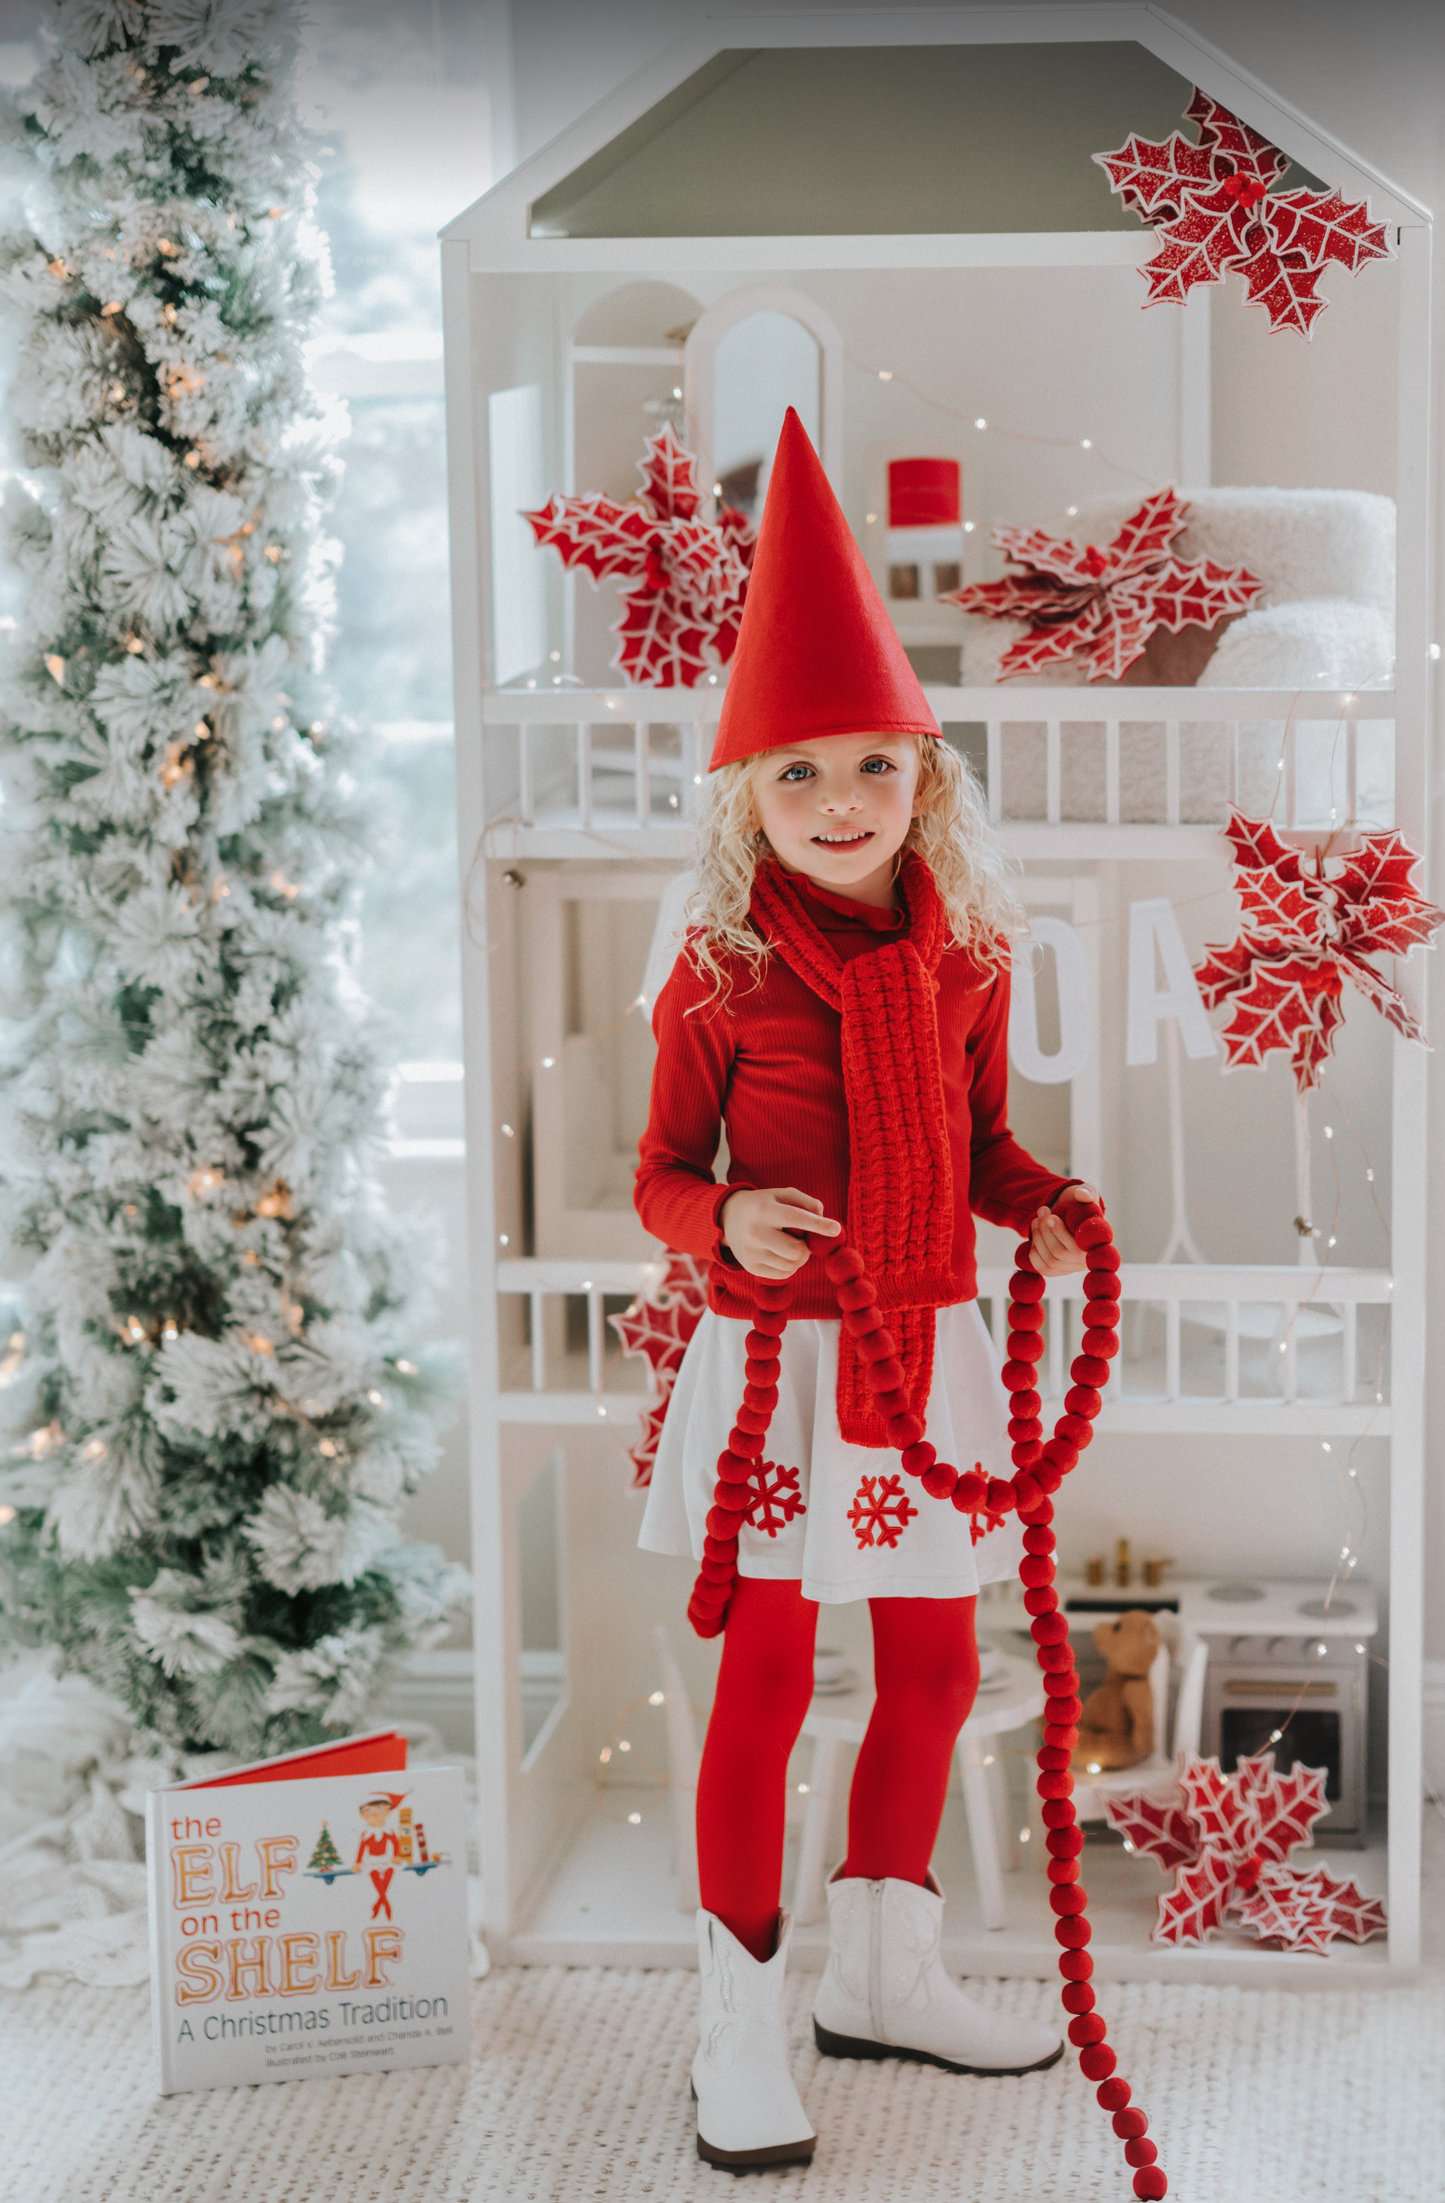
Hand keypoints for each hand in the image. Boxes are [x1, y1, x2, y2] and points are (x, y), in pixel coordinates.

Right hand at [720, 1186, 839, 1278]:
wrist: (728, 1218)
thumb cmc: (763, 1205)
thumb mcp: (781, 1194)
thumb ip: (806, 1202)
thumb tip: (823, 1220)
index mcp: (763, 1210)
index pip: (795, 1218)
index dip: (818, 1224)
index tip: (836, 1229)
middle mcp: (755, 1232)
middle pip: (796, 1250)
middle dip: (807, 1247)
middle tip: (803, 1239)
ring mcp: (751, 1253)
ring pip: (792, 1265)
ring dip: (800, 1257)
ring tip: (789, 1244)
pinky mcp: (751, 1267)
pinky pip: (784, 1274)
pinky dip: (791, 1265)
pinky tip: (782, 1254)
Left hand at [1029, 1182, 1100, 1277]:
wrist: (1068, 1211)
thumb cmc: (1078, 1202)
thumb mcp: (1086, 1192)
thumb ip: (1087, 1191)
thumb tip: (1083, 1195)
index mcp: (1097, 1242)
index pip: (1079, 1246)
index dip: (1061, 1233)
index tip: (1051, 1217)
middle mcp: (1087, 1259)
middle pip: (1060, 1253)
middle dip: (1045, 1230)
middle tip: (1042, 1210)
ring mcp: (1073, 1267)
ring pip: (1051, 1261)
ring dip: (1038, 1238)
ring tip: (1036, 1220)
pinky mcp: (1059, 1271)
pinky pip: (1044, 1269)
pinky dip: (1035, 1253)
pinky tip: (1035, 1238)